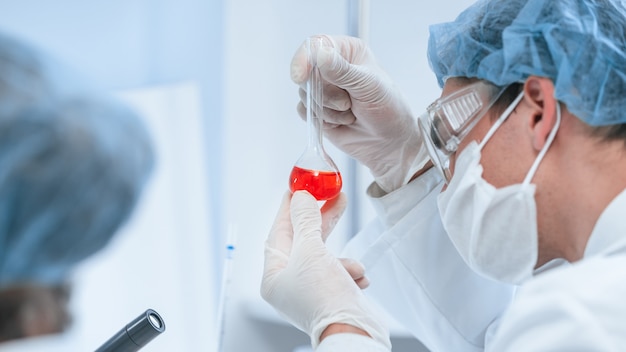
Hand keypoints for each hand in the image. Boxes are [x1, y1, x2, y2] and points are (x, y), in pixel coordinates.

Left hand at [261, 191, 389, 347]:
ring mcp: (309, 291)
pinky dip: (348, 273)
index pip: (279, 232)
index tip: (299, 187)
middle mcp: (288, 284)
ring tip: (354, 265)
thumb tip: (300, 196)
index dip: (290, 208)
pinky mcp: (329, 297)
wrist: (353, 333)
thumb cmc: (325, 295)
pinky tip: (358, 279)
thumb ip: (305, 221)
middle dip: (320, 220)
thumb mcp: (311, 250)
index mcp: (274, 276)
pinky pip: (338, 275)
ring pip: (324, 258)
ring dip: (341, 257)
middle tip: (333, 195)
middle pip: (303, 241)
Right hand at [291, 35, 429, 192]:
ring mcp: (324, 90)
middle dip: (325, 93)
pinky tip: (342, 121)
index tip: (300, 76)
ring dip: (327, 109)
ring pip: (305, 94)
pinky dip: (321, 119)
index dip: (304, 59)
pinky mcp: (318, 110)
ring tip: (350, 113)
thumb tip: (320, 55)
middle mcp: (333, 68)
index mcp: (348, 52)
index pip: (316, 45)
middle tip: (347, 103)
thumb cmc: (389, 109)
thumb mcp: (369, 86)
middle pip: (306, 72)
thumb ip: (343, 71)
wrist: (391, 143)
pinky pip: (304, 111)